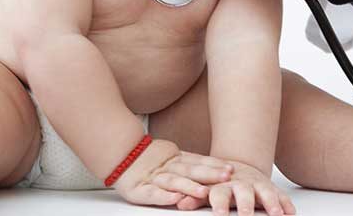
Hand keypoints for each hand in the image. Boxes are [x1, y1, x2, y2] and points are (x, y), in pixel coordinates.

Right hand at [113, 138, 234, 206]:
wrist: (121, 154)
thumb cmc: (149, 160)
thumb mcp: (172, 157)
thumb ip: (190, 161)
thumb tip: (218, 167)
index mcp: (176, 160)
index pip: (198, 161)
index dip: (214, 165)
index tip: (231, 168)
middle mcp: (168, 168)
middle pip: (191, 170)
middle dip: (210, 174)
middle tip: (227, 177)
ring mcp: (155, 178)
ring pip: (175, 182)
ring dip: (190, 187)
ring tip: (204, 192)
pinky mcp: (141, 190)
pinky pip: (153, 194)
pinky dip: (164, 196)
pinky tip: (176, 198)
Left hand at [175, 160, 296, 215]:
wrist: (235, 167)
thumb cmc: (218, 183)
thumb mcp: (206, 188)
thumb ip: (196, 196)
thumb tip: (181, 203)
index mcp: (223, 185)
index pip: (220, 193)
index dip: (219, 204)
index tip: (219, 215)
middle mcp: (241, 184)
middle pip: (244, 193)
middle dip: (247, 204)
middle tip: (247, 215)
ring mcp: (257, 185)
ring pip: (265, 192)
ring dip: (272, 203)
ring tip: (277, 214)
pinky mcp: (270, 188)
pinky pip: (280, 194)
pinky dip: (285, 203)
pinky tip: (290, 212)